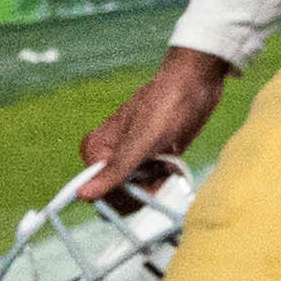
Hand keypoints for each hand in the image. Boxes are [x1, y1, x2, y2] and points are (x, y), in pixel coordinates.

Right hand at [77, 44, 234, 197]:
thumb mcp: (142, 141)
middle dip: (144, 189)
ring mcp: (130, 158)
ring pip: (140, 191)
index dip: (123, 198)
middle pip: (119, 196)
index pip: (99, 195)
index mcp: (95, 150)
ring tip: (168, 162)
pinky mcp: (151, 158)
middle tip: (161, 169)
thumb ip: (115, 170)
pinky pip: (154, 182)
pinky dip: (166, 178)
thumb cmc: (167, 104)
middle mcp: (108, 156)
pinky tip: (174, 163)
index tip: (147, 186)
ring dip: (158, 184)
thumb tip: (83, 196)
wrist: (196, 82)